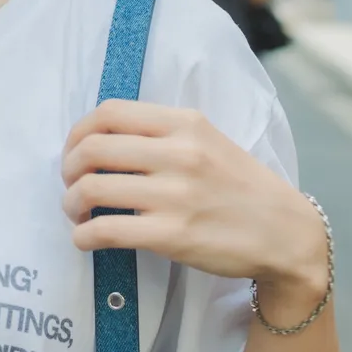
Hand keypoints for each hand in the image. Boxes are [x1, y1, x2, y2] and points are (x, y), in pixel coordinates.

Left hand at [62, 101, 325, 292]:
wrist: (284, 233)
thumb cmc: (239, 187)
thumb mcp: (207, 141)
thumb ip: (161, 134)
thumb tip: (99, 139)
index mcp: (185, 123)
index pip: (108, 112)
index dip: (77, 133)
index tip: (74, 152)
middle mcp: (179, 153)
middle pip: (91, 148)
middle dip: (67, 169)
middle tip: (72, 185)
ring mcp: (175, 195)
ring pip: (90, 189)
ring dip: (70, 204)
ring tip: (77, 214)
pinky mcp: (172, 235)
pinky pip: (105, 230)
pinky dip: (83, 236)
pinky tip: (86, 239)